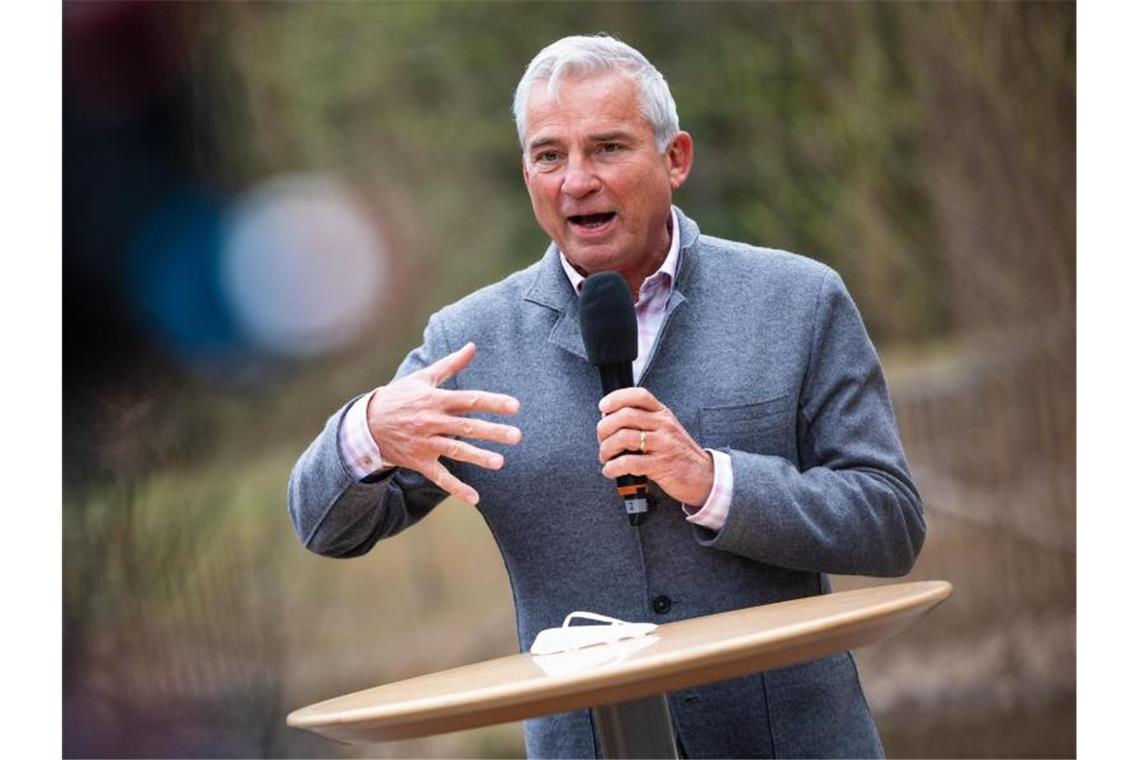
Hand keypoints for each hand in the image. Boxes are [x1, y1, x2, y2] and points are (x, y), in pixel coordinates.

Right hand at [366, 342, 520, 505]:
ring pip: (455, 451)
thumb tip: (472, 346)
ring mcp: (425, 443)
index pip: (469, 400)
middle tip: (517, 436)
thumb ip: (451, 364)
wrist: (366, 424)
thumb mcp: (423, 378)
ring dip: (478, 456)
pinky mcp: (419, 461)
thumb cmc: (400, 397)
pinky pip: (440, 477)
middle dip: (492, 432)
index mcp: (435, 400)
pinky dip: (456, 488)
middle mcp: (431, 421)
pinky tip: (475, 498)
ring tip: (500, 462)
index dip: (492, 402)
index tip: (515, 406)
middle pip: (466, 426)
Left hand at [597, 388, 713, 506]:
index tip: (603, 406)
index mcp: (662, 414)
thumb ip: (644, 421)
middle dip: (604, 428)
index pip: (638, 395)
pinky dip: (613, 467)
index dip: (616, 397)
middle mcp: (663, 425)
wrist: (703, 476)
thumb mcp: (666, 429)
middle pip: (624, 416)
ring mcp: (663, 444)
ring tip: (605, 457)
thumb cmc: (679, 453)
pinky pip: (629, 462)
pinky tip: (611, 470)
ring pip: (623, 438)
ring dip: (606, 449)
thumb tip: (611, 419)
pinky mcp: (661, 465)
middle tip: (602, 440)